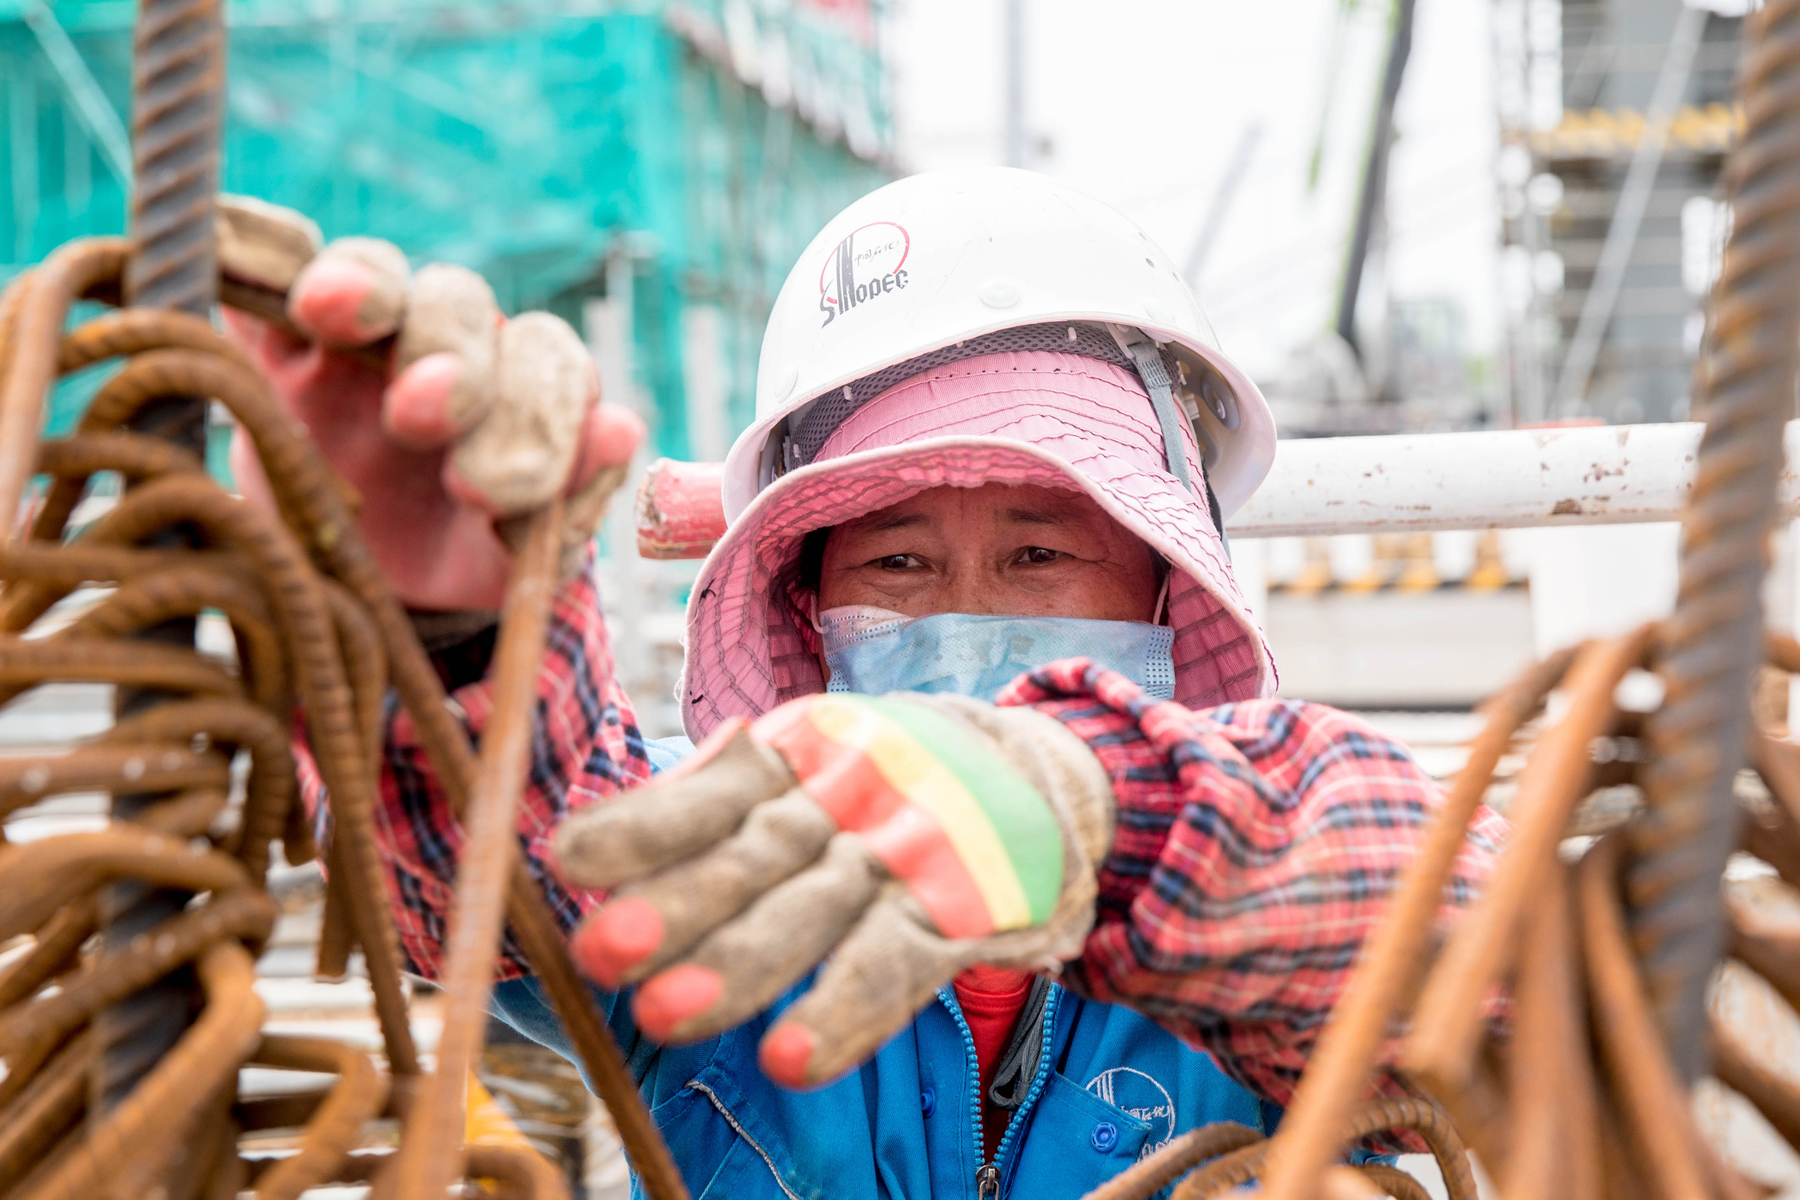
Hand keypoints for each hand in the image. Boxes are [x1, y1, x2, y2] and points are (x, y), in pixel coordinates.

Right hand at [216, 197, 643, 610]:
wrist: (376, 588)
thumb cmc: (467, 557)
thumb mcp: (522, 555)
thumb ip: (571, 500)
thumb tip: (620, 427)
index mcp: (527, 383)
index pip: (547, 361)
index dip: (530, 411)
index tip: (493, 491)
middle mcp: (454, 340)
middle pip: (462, 305)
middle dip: (450, 358)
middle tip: (423, 416)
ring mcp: (362, 335)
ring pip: (375, 275)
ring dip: (360, 287)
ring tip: (331, 311)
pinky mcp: (274, 344)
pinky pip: (264, 273)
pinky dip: (252, 250)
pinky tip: (228, 251)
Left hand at [553, 693, 1114, 1087]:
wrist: (1050, 771)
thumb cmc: (891, 786)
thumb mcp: (809, 768)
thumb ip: (716, 802)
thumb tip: (592, 843)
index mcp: (798, 761)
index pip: (712, 795)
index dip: (643, 826)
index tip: (569, 856)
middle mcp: (848, 800)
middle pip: (754, 856)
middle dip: (678, 903)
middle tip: (601, 949)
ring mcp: (908, 852)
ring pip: (816, 910)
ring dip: (742, 964)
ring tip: (666, 1015)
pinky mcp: (962, 907)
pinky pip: (897, 963)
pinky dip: (846, 1011)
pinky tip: (791, 1056)